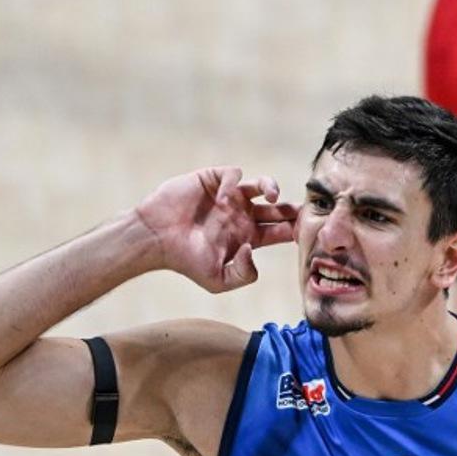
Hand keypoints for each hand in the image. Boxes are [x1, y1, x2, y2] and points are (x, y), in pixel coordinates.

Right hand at [133, 166, 297, 292]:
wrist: (155, 239)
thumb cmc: (184, 261)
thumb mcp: (218, 280)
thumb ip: (244, 274)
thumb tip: (253, 250)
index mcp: (247, 237)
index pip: (279, 231)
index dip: (292, 229)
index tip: (302, 231)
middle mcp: (242, 215)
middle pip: (276, 208)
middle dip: (289, 208)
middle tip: (299, 211)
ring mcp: (229, 197)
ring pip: (261, 185)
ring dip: (271, 187)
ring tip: (271, 196)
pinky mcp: (213, 180)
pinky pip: (234, 175)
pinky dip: (232, 183)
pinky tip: (222, 199)